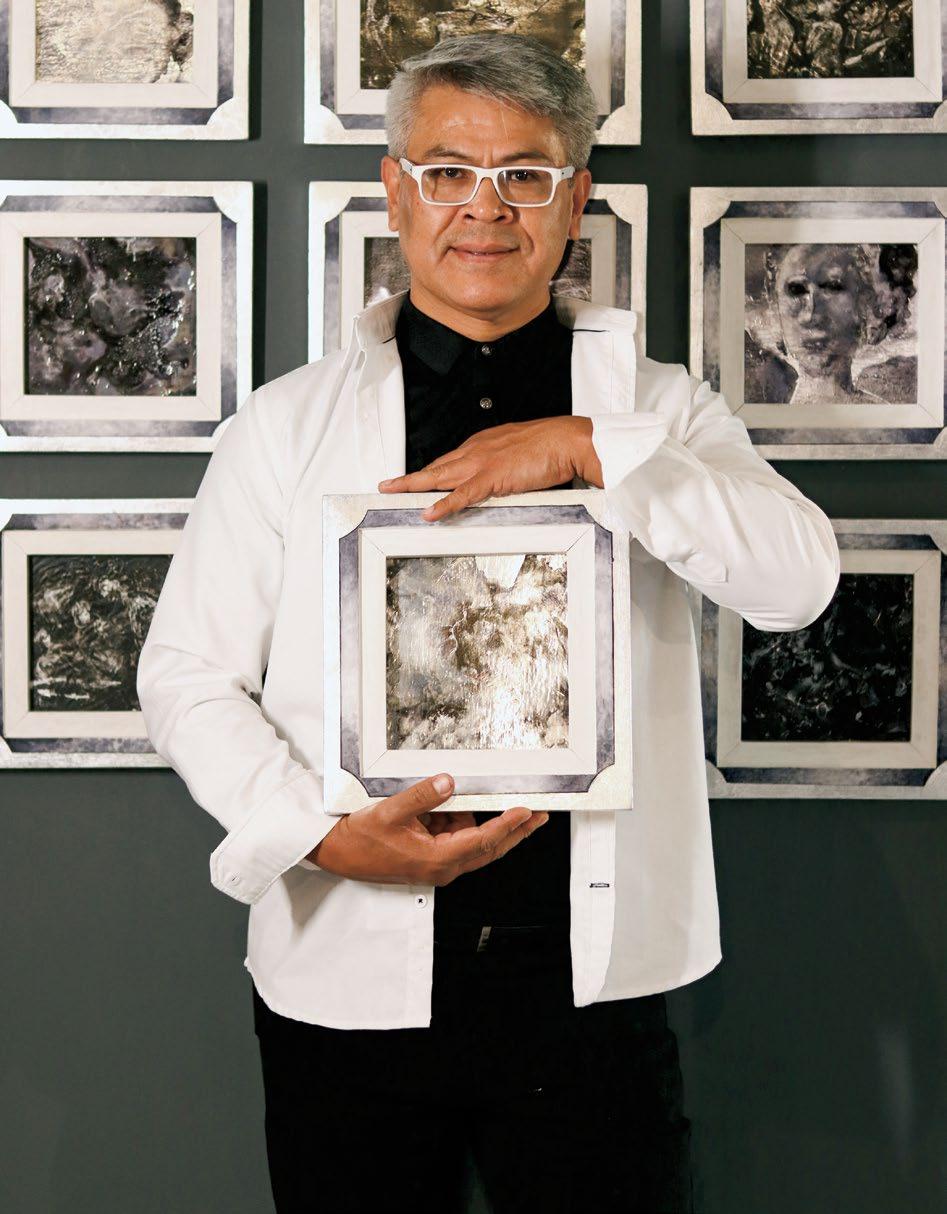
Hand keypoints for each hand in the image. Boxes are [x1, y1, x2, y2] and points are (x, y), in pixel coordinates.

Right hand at [306, 773, 549, 884]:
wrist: (339, 854)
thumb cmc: (362, 839)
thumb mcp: (390, 812)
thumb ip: (422, 796)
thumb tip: (449, 783)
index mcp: (437, 860)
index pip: (482, 841)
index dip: (507, 825)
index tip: (526, 811)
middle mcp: (443, 866)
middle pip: (489, 848)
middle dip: (516, 831)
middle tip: (541, 815)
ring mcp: (438, 862)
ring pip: (474, 841)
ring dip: (486, 824)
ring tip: (501, 807)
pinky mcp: (431, 856)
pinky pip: (456, 836)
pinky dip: (461, 821)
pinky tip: (456, 807)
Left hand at [377, 415, 602, 521]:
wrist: (567, 441)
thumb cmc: (550, 446)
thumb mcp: (518, 452)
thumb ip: (503, 466)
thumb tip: (499, 480)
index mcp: (483, 444)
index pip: (448, 461)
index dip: (429, 472)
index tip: (413, 479)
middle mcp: (476, 450)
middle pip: (435, 467)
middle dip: (409, 477)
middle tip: (387, 484)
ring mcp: (482, 463)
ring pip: (439, 476)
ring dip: (413, 486)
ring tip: (391, 493)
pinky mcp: (493, 477)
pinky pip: (463, 495)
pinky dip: (444, 505)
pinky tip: (429, 513)